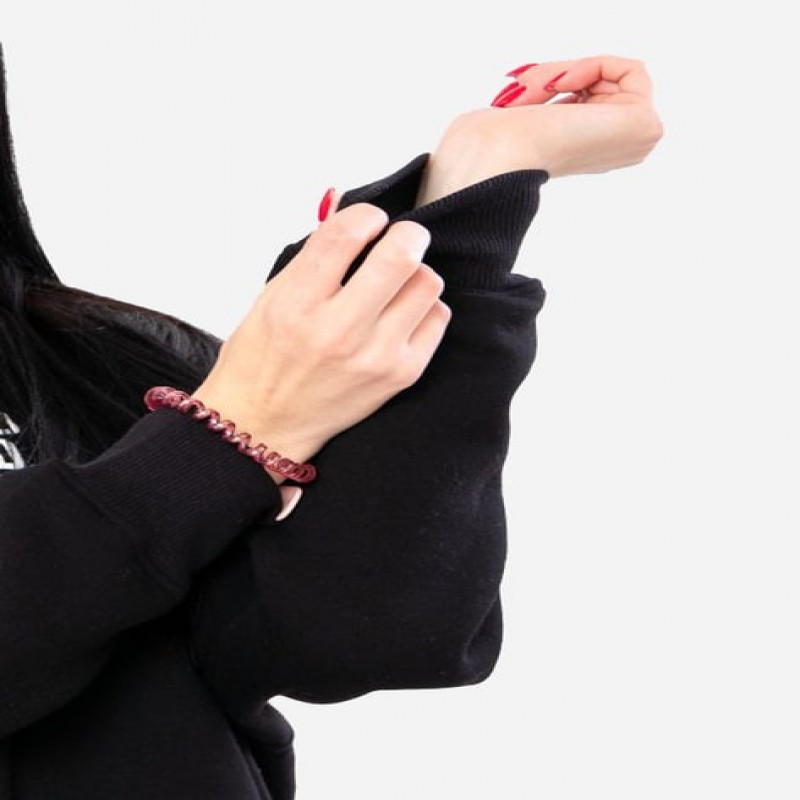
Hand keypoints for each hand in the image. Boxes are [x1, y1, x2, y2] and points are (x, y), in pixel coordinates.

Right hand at [192, 204, 450, 477]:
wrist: (267, 424)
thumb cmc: (264, 357)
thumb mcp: (271, 297)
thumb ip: (313, 256)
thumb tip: (347, 210)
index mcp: (296, 304)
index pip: (345, 234)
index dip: (366, 214)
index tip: (370, 220)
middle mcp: (338, 331)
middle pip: (400, 255)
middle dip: (407, 233)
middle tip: (401, 237)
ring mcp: (375, 356)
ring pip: (427, 283)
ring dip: (416, 271)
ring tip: (397, 282)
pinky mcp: (401, 374)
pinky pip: (437, 317)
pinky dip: (424, 306)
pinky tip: (402, 313)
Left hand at [416, 55, 663, 205]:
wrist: (498, 155)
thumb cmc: (502, 141)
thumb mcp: (529, 108)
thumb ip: (552, 95)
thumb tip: (556, 80)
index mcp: (592, 155)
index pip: (592, 95)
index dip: (560, 82)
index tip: (525, 91)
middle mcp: (617, 152)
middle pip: (604, 83)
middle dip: (562, 74)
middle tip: (526, 85)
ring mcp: (635, 143)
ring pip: (613, 75)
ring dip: (568, 72)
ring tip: (540, 88)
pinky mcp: (645, 127)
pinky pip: (631, 70)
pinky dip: (592, 66)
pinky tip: (562, 86)